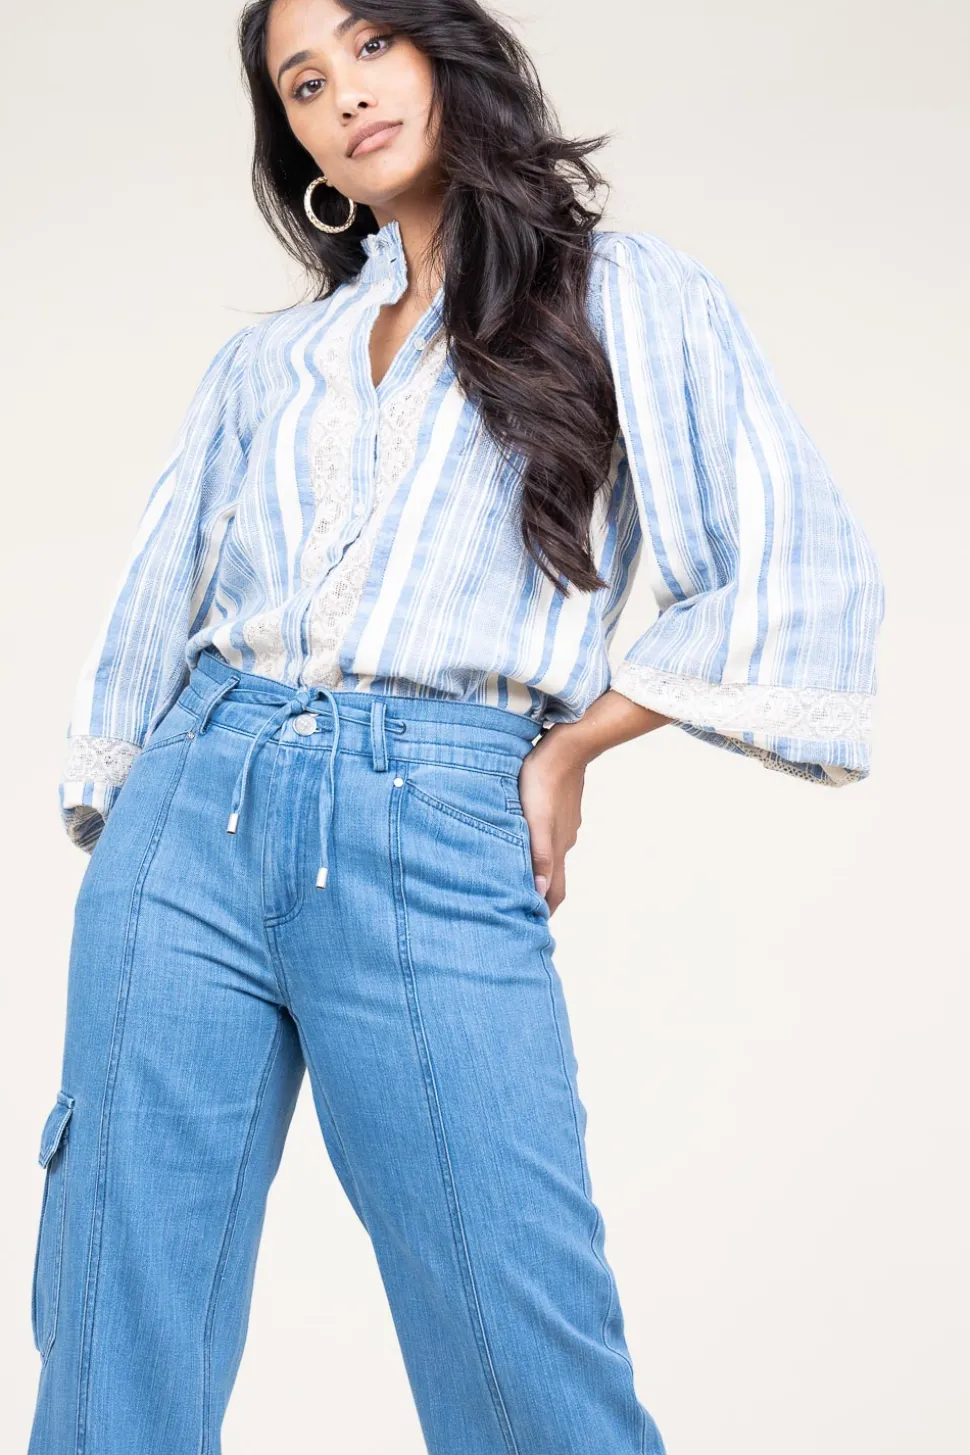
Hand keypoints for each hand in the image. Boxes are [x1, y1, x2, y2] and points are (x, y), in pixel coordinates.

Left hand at [517, 731, 587, 914]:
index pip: (555, 893)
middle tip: (524, 910)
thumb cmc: (542, 780)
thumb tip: (540, 893)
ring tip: (522, 878)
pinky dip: (540, 848)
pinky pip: (551, 836)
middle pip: (555, 878)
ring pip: (552, 855)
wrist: (568, 745)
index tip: (533, 930)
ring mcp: (564, 824)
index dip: (546, 912)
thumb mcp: (535, 820)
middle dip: (542, 897)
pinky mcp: (561, 808)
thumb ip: (538, 856)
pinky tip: (529, 840)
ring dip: (540, 871)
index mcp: (556, 848)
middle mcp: (563, 840)